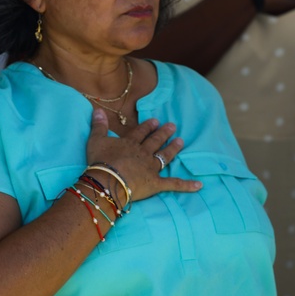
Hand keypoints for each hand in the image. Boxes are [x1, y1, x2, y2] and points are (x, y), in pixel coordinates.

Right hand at [85, 110, 200, 202]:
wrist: (107, 180)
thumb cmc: (99, 161)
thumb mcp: (95, 140)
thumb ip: (98, 125)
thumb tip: (97, 110)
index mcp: (130, 143)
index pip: (141, 132)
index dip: (148, 126)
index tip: (156, 120)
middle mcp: (143, 153)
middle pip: (155, 141)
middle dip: (164, 133)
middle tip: (173, 126)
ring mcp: (151, 168)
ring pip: (164, 156)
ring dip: (173, 149)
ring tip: (181, 142)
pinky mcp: (156, 184)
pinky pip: (173, 184)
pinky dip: (186, 185)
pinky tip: (199, 185)